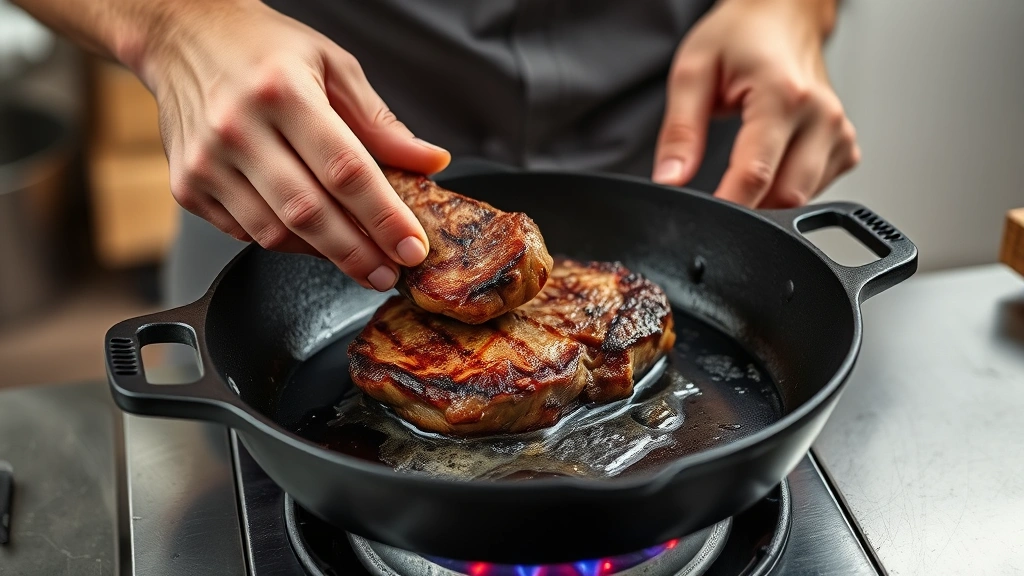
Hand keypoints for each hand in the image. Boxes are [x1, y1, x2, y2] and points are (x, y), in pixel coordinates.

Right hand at [134, 1, 449, 290]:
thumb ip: (380, 122)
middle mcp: (237, 128)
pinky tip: (313, 238)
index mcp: (282, 91)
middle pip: (308, 212)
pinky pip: (246, 234)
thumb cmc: (263, 50)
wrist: (183, 37)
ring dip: (324, 255)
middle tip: (390, 272)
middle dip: (358, 253)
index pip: (345, 170)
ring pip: (275, 233)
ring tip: (361, 260)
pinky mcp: (188, 187)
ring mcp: (206, 162)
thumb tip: (429, 162)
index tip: (412, 246)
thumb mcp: (333, 67)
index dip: (383, 216)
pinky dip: (287, 243)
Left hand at [653, 0, 858, 207]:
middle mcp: (821, 116)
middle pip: (784, 196)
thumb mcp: (693, 73)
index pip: (755, 175)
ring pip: (801, 199)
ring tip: (741, 166)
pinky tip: (770, 162)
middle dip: (746, 207)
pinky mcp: (845, 145)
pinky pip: (814, 189)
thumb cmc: (740, 37)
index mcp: (784, 96)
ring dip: (767, 200)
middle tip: (715, 194)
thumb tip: (671, 178)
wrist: (781, 16)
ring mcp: (839, 132)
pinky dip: (786, 189)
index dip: (726, 207)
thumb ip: (680, 131)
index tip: (703, 220)